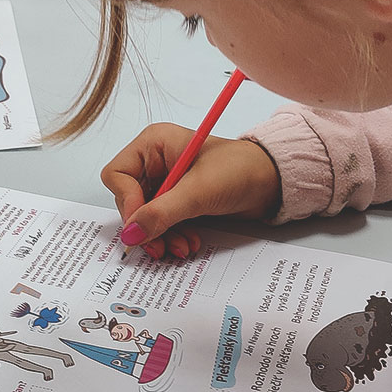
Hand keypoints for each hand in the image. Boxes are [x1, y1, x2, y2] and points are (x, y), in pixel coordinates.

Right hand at [102, 123, 281, 259]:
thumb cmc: (240, 170)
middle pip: (129, 201)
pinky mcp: (177, 199)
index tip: (141, 226)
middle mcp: (154, 161)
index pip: (118, 176)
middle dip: (147, 226)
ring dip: (160, 236)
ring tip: (182, 247)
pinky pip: (161, 223)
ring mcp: (165, 181)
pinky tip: (188, 243)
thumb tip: (131, 235)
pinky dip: (171, 236)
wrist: (272, 182)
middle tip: (161, 247)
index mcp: (153, 144)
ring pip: (145, 217)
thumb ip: (162, 213)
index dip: (127, 203)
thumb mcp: (198, 192)